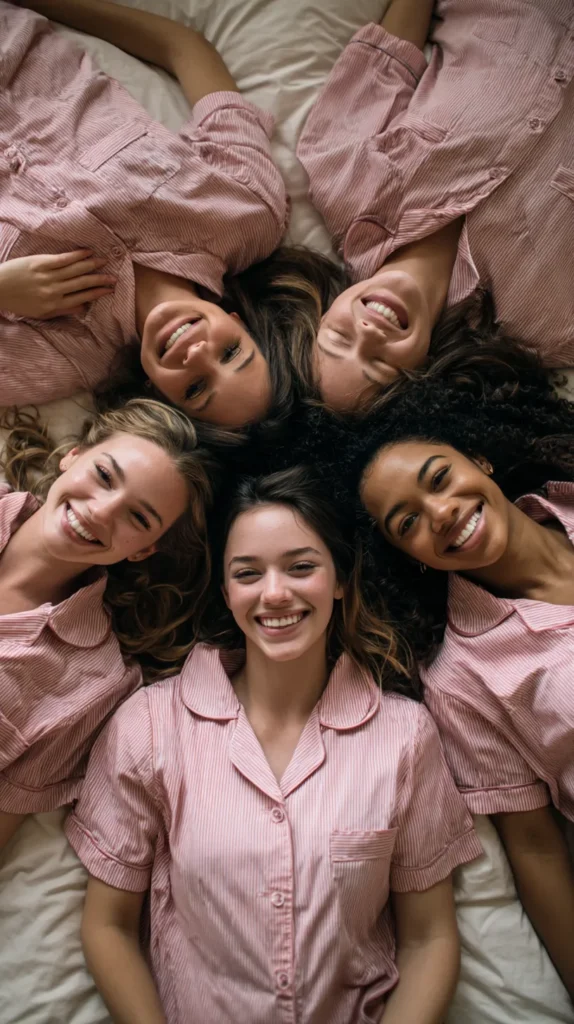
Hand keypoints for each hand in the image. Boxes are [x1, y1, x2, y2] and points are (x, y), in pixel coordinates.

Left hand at [0, 250, 115, 318]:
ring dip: (92, 266)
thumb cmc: (20, 302)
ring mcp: (48, 276)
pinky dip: (77, 255)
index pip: (82, 298)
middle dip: (100, 280)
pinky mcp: (40, 263)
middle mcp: (54, 291)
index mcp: (55, 305)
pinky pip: (63, 259)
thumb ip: (63, 310)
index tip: (110, 290)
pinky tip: (88, 252)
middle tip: (115, 277)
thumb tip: (83, 308)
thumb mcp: (41, 313)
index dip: (98, 293)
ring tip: (105, 262)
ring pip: (76, 270)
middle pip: (83, 284)